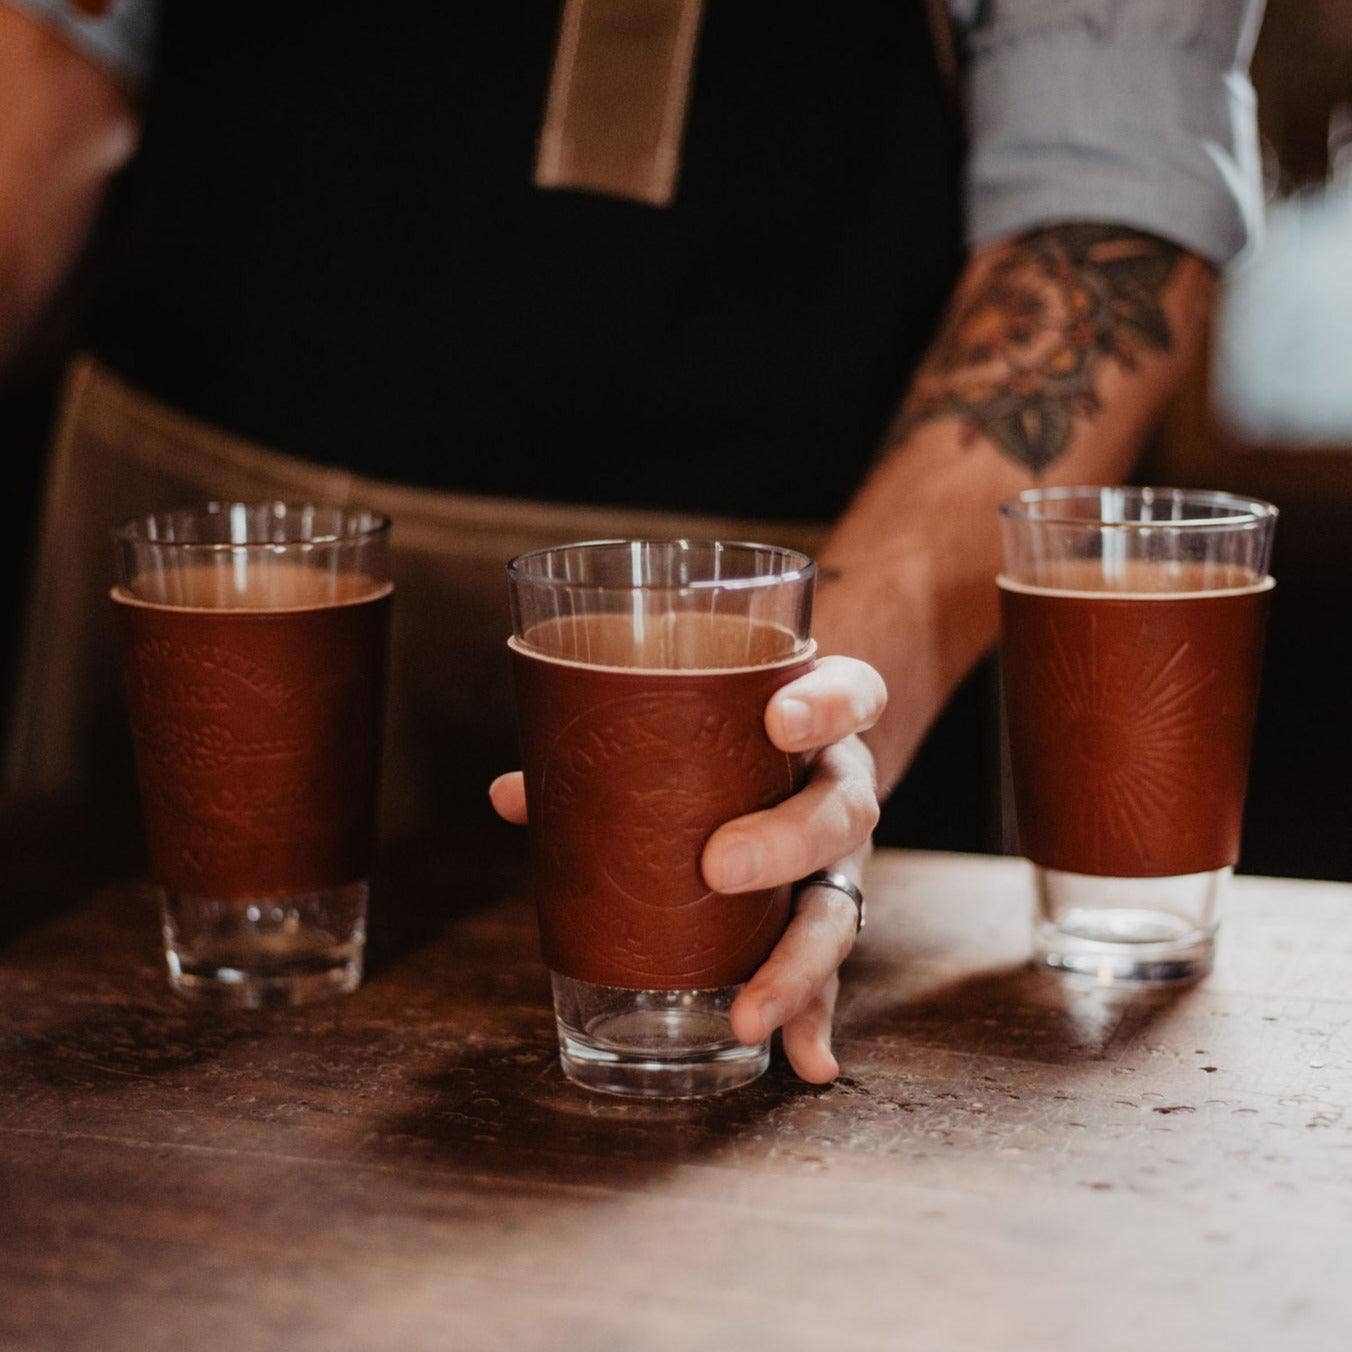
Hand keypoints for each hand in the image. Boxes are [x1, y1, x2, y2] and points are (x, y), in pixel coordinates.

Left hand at [490, 654, 885, 1085]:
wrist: (799, 753)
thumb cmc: (731, 740)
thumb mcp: (694, 730)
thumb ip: (613, 757)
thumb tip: (512, 794)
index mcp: (820, 724)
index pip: (851, 697)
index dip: (826, 707)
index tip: (780, 723)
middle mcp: (842, 788)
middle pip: (841, 811)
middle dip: (785, 842)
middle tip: (719, 867)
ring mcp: (842, 857)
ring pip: (841, 904)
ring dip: (797, 964)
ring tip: (750, 1012)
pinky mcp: (828, 914)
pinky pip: (829, 969)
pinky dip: (815, 1016)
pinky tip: (807, 1062)